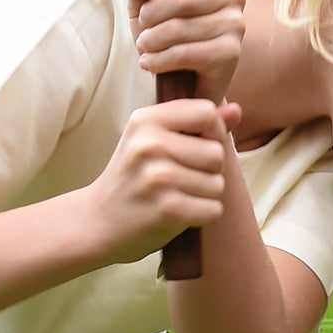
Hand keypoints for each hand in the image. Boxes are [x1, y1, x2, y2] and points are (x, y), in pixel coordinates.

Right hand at [88, 98, 241, 264]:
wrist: (96, 222)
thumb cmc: (131, 180)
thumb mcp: (151, 141)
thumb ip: (194, 124)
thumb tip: (237, 110)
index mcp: (145, 120)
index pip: (207, 112)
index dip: (212, 133)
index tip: (194, 149)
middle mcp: (150, 145)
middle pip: (217, 153)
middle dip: (208, 172)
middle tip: (181, 181)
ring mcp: (158, 177)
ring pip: (218, 184)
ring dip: (205, 196)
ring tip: (177, 197)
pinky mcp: (167, 209)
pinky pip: (213, 209)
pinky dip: (202, 216)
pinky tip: (179, 215)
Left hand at [128, 0, 245, 106]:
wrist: (185, 81)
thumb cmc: (165, 35)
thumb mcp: (145, 7)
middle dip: (150, 17)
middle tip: (142, 33)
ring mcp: (235, 23)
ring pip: (179, 28)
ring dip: (151, 42)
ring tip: (145, 49)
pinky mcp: (231, 52)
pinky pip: (184, 53)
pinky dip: (159, 60)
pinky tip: (149, 64)